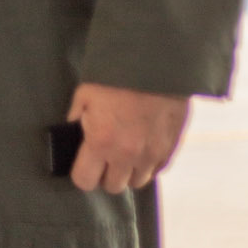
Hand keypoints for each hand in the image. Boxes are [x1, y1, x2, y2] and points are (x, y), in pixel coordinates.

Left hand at [68, 83, 190, 193]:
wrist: (155, 61)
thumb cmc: (115, 76)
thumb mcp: (85, 95)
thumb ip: (77, 121)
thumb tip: (74, 136)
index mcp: (101, 142)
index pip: (85, 181)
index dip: (82, 174)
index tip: (84, 164)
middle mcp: (127, 154)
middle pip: (113, 186)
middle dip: (106, 174)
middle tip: (105, 156)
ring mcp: (152, 153)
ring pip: (138, 182)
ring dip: (130, 171)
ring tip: (126, 151)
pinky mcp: (172, 147)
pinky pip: (158, 169)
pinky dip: (149, 163)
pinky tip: (144, 145)